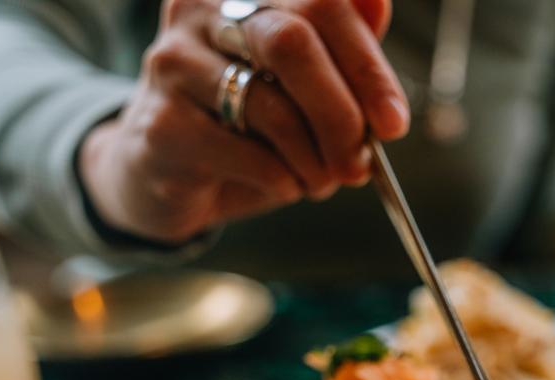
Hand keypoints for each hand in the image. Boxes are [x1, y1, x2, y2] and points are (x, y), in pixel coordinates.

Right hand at [78, 0, 408, 244]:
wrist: (162, 174)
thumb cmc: (244, 124)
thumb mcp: (300, 82)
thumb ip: (338, 43)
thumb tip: (378, 3)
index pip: (322, 3)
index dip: (367, 64)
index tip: (393, 122)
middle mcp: (199, 10)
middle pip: (293, 43)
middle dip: (342, 114)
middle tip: (360, 163)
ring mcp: (173, 63)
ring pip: (273, 107)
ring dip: (315, 159)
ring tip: (322, 181)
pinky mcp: (162, 124)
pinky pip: (249, 155)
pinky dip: (284, 181)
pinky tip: (284, 186)